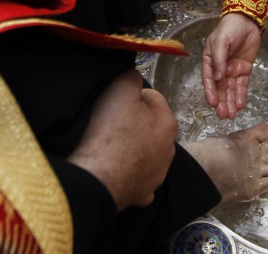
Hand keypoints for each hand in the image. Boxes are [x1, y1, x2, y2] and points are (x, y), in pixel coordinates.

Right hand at [67, 69, 177, 209]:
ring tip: (112, 145)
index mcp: (167, 123)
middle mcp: (169, 149)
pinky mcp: (145, 192)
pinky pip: (141, 177)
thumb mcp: (120, 90)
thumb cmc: (111, 132)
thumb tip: (134, 76)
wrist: (98, 177)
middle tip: (112, 122)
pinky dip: (132, 173)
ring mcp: (158, 173)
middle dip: (135, 121)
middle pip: (151, 125)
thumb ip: (131, 77)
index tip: (117, 102)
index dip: (133, 96)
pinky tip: (120, 170)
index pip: (153, 97)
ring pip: (148, 151)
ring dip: (135, 146)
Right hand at [202, 13, 261, 118]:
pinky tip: (240, 105)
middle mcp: (220, 68)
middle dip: (221, 102)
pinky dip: (241, 95)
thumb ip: (219, 60)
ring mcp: (232, 70)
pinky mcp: (244, 70)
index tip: (212, 103)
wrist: (247, 21)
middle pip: (220, 88)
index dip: (210, 92)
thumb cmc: (229, 29)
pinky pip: (242, 85)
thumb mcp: (221, 41)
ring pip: (230, 90)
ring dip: (230, 102)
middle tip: (223, 115)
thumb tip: (217, 78)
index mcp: (210, 61)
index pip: (209, 79)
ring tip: (230, 115)